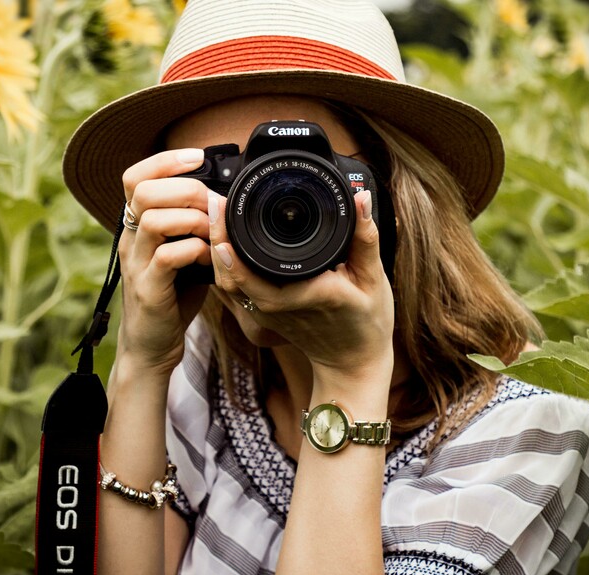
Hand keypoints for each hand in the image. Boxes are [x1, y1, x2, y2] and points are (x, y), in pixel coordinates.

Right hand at [116, 148, 214, 374]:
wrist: (151, 345)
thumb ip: (195, 226)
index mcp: (136, 226)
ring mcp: (135, 264)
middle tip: (213, 204)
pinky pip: (167, 257)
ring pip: (153, 220)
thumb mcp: (183, 251)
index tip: (197, 156)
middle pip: (143, 191)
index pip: (134, 177)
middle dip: (186, 189)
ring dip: (192, 220)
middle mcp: (130, 240)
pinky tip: (209, 259)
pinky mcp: (147, 289)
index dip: (164, 160)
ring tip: (212, 233)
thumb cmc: (172, 295)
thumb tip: (226, 200)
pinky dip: (194, 251)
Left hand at [209, 190, 394, 384]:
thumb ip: (365, 237)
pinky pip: (235, 290)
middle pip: (230, 275)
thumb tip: (360, 198)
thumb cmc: (367, 322)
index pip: (254, 274)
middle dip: (216, 237)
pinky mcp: (262, 316)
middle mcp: (278, 307)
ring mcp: (267, 314)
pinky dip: (225, 265)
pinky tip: (224, 240)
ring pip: (227, 283)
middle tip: (214, 201)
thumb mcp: (373, 278)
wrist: (353, 362)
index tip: (223, 210)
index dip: (231, 246)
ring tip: (216, 214)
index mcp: (304, 295)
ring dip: (216, 249)